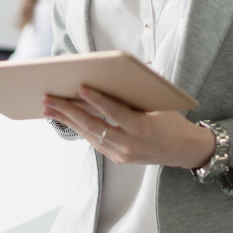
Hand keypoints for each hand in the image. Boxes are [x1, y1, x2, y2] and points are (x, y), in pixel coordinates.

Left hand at [42, 87, 215, 169]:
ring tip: (48, 108)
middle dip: (69, 112)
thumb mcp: (159, 103)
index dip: (97, 100)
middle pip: (93, 126)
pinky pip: (95, 141)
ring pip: (89, 135)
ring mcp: (122, 155)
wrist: (184, 150)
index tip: (80, 88)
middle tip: (49, 98)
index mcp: (143, 128)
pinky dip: (79, 129)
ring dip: (67, 121)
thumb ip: (136, 92)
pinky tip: (66, 118)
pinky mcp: (118, 159)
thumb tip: (114, 72)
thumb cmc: (172, 120)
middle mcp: (130, 145)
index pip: (115, 112)